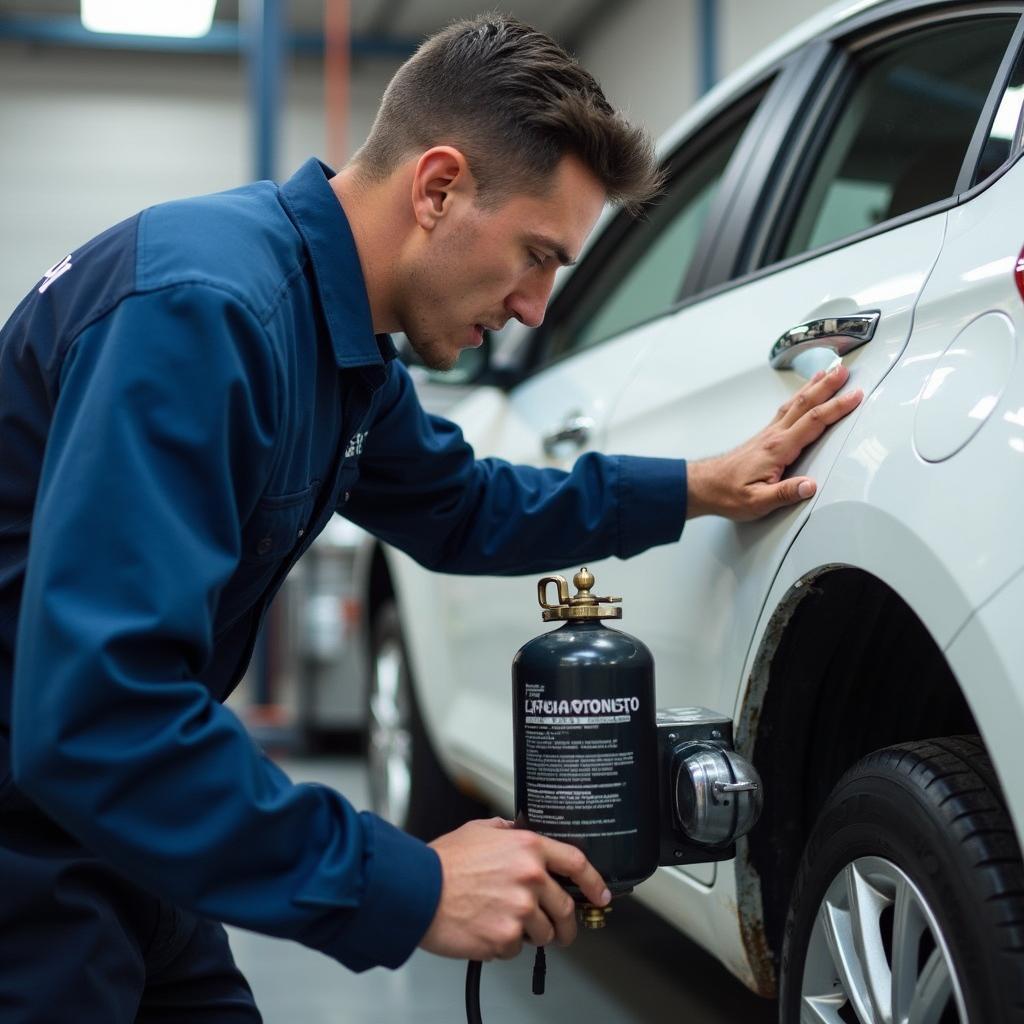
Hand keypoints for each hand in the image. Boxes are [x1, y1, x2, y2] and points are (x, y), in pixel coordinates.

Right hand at [419, 817, 610, 960]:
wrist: (417, 890)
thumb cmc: (443, 862)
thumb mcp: (479, 830)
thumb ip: (506, 831)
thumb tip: (518, 832)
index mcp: (528, 848)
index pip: (576, 863)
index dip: (594, 881)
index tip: (600, 894)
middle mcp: (530, 878)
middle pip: (566, 908)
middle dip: (567, 924)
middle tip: (561, 931)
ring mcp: (520, 910)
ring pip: (544, 934)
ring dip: (532, 934)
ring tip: (508, 924)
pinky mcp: (505, 938)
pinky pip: (516, 950)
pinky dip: (505, 946)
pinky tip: (486, 930)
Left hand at [686, 364, 862, 520]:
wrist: (704, 487)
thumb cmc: (728, 494)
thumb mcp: (757, 502)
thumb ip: (785, 494)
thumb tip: (810, 486)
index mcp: (777, 448)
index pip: (813, 422)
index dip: (836, 407)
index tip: (855, 395)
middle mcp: (773, 436)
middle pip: (805, 404)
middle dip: (827, 386)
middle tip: (844, 370)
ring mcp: (768, 434)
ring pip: (794, 404)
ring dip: (812, 387)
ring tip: (827, 372)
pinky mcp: (763, 437)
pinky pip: (786, 411)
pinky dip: (799, 398)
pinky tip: (802, 396)